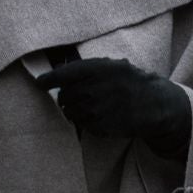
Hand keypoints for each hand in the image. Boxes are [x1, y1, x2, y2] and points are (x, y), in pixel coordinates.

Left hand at [39, 57, 190, 156]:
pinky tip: (99, 114)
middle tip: (78, 95)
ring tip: (91, 105)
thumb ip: (88, 69)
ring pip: (69, 111)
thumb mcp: (113, 65)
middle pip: (64, 95)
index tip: (39, 82)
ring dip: (74, 109)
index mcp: (98, 69)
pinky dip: (84, 120)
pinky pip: (81, 123)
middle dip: (66, 96)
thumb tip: (59, 73)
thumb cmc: (130, 82)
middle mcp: (94, 89)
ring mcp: (96, 109)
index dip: (48, 79)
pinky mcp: (99, 126)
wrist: (152, 104)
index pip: (63, 74)